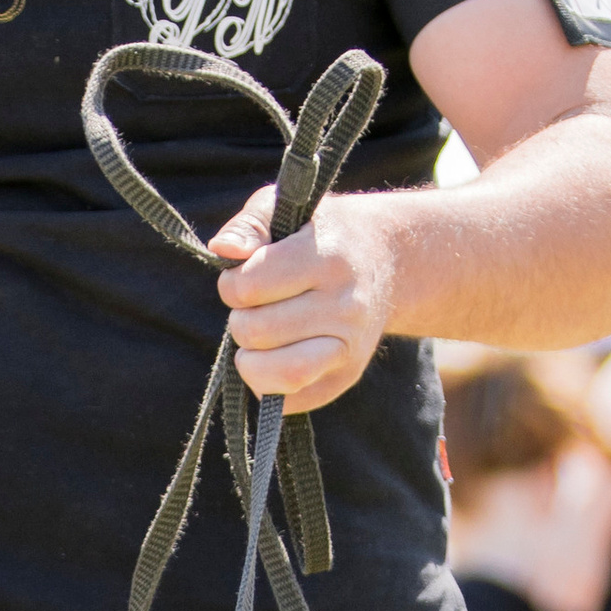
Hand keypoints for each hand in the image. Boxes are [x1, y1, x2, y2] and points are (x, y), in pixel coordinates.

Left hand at [209, 189, 397, 415]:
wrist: (387, 260)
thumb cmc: (321, 232)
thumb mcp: (287, 209)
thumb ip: (249, 225)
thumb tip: (223, 250)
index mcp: (327, 257)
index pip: (249, 286)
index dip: (232, 282)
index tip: (245, 276)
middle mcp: (346, 305)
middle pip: (255, 331)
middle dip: (240, 319)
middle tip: (255, 307)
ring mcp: (350, 347)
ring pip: (277, 374)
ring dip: (250, 359)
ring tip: (259, 338)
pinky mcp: (346, 378)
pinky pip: (291, 401)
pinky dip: (268, 385)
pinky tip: (274, 358)